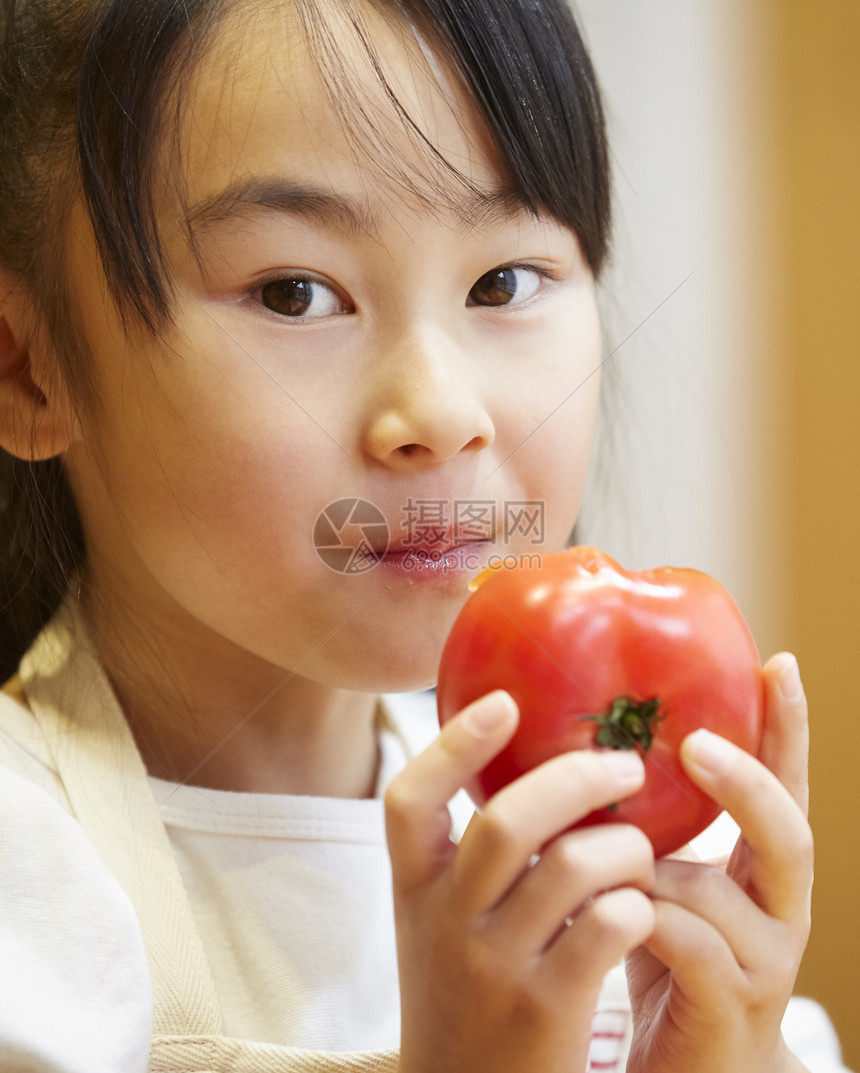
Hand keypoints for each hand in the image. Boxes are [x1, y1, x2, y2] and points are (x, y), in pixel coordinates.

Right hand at [385, 690, 655, 1072]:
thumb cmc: (466, 996)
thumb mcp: (439, 925)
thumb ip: (468, 860)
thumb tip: (534, 768)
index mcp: (414, 890)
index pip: (408, 800)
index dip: (454, 744)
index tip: (504, 701)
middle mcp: (445, 922)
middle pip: (509, 821)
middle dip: (578, 778)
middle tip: (625, 765)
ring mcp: (494, 968)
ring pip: (575, 866)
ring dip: (625, 846)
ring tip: (638, 851)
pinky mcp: (547, 1010)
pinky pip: (610, 926)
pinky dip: (637, 904)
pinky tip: (638, 910)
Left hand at [626, 652, 813, 1072]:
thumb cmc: (659, 961)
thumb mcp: (655, 883)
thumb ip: (642, 828)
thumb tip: (580, 749)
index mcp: (761, 871)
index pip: (785, 787)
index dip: (787, 728)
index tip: (776, 663)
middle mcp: (780, 910)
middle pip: (787, 832)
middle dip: (744, 781)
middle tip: (696, 743)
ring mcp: (764, 962)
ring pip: (715, 890)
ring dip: (647, 863)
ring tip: (592, 852)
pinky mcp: (730, 1006)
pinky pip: (689, 945)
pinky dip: (641, 917)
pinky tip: (604, 907)